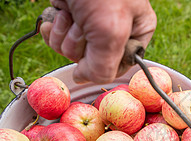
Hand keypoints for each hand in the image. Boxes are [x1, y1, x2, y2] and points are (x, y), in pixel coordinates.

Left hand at [40, 0, 156, 83]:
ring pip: (71, 50)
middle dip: (82, 44)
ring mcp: (89, 22)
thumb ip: (103, 67)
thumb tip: (83, 79)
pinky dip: (53, 28)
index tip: (97, 49)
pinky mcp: (69, 14)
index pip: (119, 67)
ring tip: (74, 12)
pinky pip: (57, 38)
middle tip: (86, 22)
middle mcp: (114, 29)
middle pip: (91, 60)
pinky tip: (59, 12)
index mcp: (137, 32)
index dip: (103, 65)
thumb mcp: (111, 32)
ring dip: (67, 34)